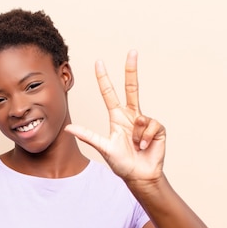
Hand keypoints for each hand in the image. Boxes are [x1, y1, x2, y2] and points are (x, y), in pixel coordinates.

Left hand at [65, 50, 164, 183]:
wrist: (140, 176)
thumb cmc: (122, 164)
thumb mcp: (103, 148)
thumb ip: (87, 136)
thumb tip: (68, 128)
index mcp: (117, 117)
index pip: (109, 93)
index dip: (104, 78)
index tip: (99, 62)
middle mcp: (131, 116)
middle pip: (132, 88)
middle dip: (132, 69)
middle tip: (132, 51)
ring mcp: (145, 121)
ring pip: (141, 116)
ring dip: (137, 135)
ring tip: (136, 146)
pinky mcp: (158, 128)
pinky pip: (151, 125)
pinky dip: (146, 138)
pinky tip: (144, 146)